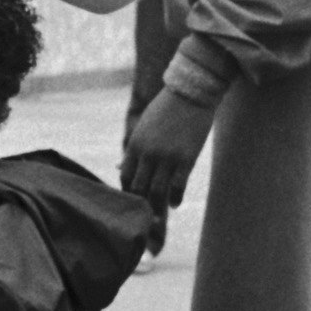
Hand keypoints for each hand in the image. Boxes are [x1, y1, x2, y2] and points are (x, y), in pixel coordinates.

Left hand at [120, 87, 214, 208]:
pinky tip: (175, 204)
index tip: (133, 200)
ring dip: (157, 208)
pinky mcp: (186, 158)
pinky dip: (175, 199)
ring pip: (157, 192)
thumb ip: (134, 149)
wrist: (191, 92)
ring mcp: (167, 157)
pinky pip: (177, 186)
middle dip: (141, 205)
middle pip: (139, 188)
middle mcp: (148, 153)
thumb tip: (119, 167)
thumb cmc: (166, 108)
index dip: (128, 192)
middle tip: (145, 218)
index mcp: (135, 144)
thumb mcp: (143, 126)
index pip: (125, 177)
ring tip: (159, 217)